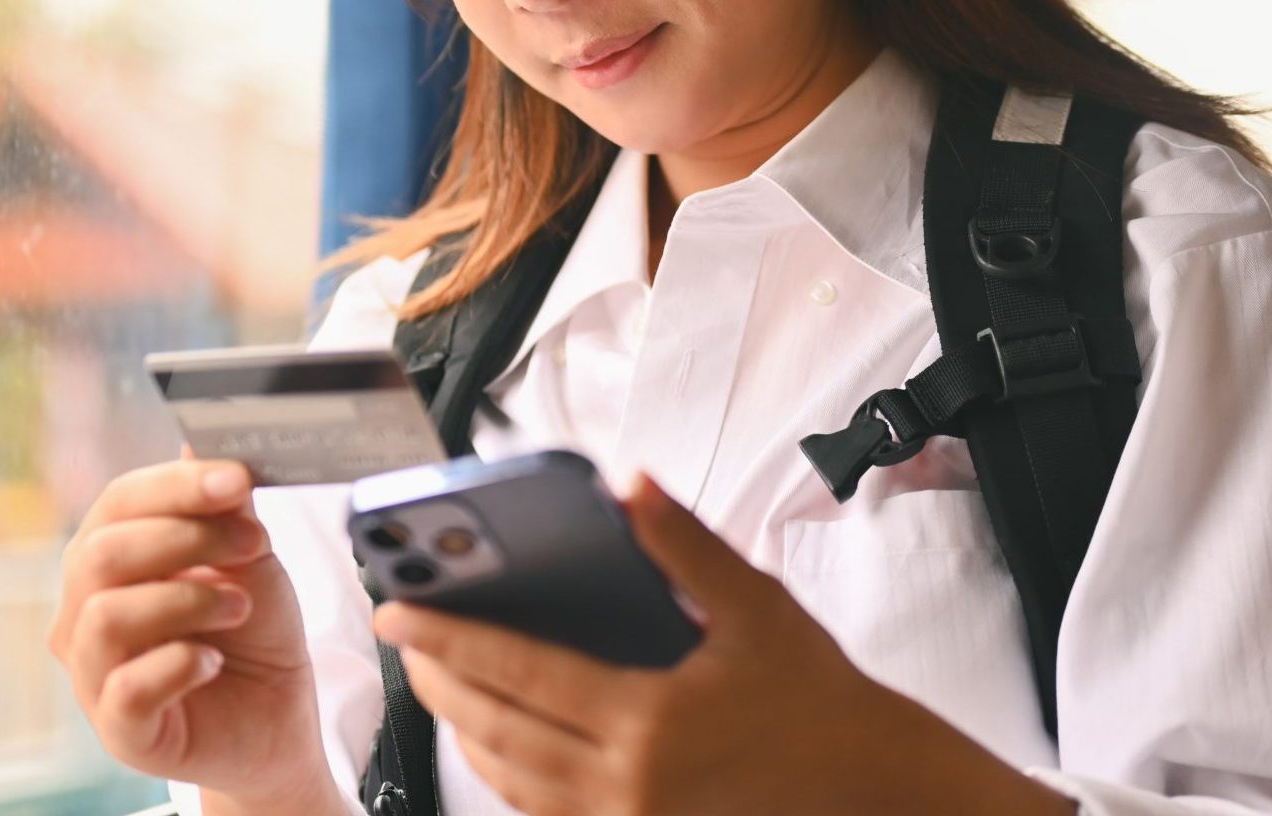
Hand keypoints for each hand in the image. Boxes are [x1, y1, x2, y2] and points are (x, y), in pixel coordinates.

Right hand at [49, 459, 335, 807]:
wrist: (276, 715)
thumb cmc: (251, 633)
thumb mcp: (248, 557)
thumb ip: (223, 508)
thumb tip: (196, 444)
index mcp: (109, 559)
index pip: (116, 503)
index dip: (175, 485)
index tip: (237, 480)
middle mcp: (85, 613)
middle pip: (100, 554)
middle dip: (185, 538)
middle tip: (251, 546)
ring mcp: (93, 675)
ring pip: (106, 617)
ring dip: (188, 600)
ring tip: (240, 607)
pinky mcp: (118, 731)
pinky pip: (127, 688)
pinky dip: (179, 665)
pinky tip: (214, 661)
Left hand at [375, 475, 1073, 815]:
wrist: (872, 789)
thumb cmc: (820, 701)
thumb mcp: (756, 610)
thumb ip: (684, 548)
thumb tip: (631, 488)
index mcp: (646, 723)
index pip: (517, 672)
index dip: (447, 639)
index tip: (399, 612)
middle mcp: (624, 787)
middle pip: (495, 731)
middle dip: (439, 682)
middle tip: (405, 639)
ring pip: (510, 782)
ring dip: (465, 731)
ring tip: (441, 681)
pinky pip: (545, 813)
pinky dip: (507, 774)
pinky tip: (499, 739)